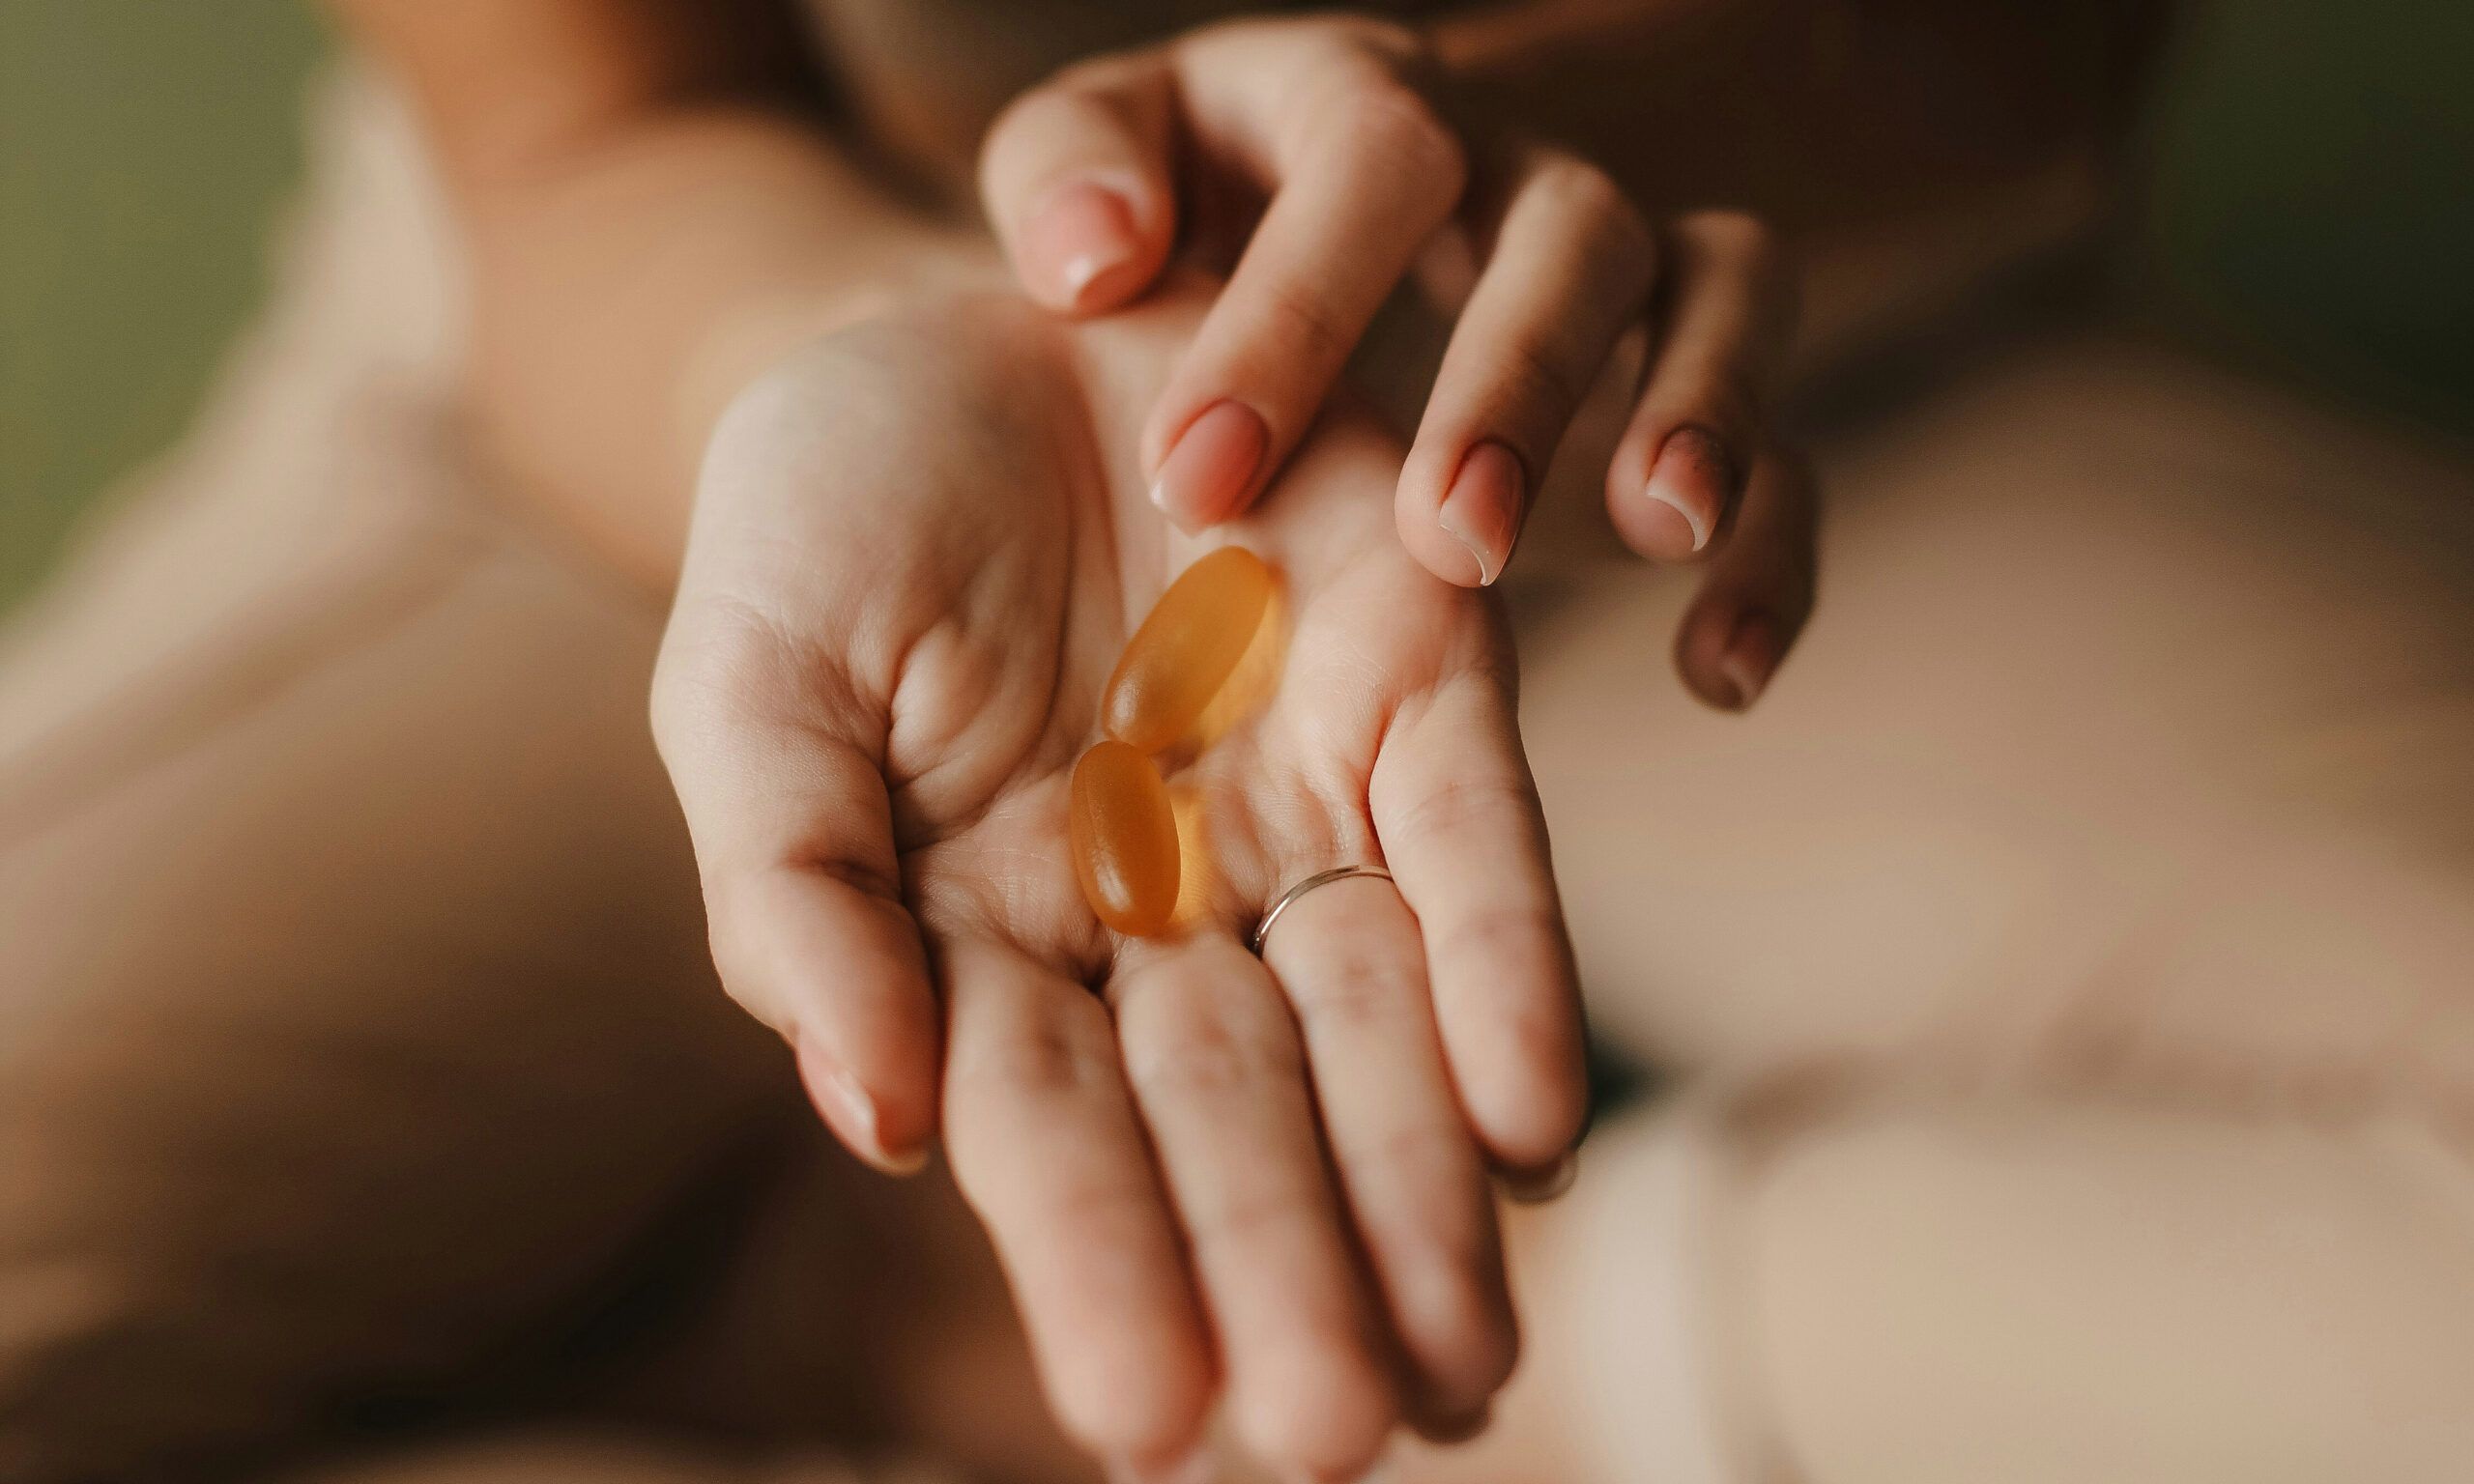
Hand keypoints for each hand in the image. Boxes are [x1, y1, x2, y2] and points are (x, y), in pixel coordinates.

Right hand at [651, 282, 1586, 1477]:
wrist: (966, 311)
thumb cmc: (821, 513)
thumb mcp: (751, 687)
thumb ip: (793, 894)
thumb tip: (870, 1117)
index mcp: (982, 933)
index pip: (1046, 1130)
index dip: (1099, 1263)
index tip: (1149, 1417)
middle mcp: (1155, 903)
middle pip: (1230, 1114)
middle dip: (1281, 1269)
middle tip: (1334, 1435)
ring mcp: (1289, 800)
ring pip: (1369, 1022)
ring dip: (1416, 1188)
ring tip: (1462, 1366)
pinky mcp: (1409, 678)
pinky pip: (1471, 842)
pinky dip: (1508, 972)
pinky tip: (1531, 1123)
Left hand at [977, 14, 1815, 706]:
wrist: (1351, 199)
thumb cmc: (1207, 201)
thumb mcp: (1123, 155)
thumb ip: (1072, 178)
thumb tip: (1095, 259)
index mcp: (1369, 109)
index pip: (1369, 159)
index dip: (1296, 310)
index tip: (1197, 480)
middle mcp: (1523, 175)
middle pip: (1573, 229)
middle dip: (1521, 380)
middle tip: (1448, 536)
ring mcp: (1636, 275)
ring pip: (1730, 293)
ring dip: (1708, 410)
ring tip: (1662, 534)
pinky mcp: (1694, 388)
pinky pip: (1793, 452)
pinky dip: (1773, 557)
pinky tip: (1717, 673)